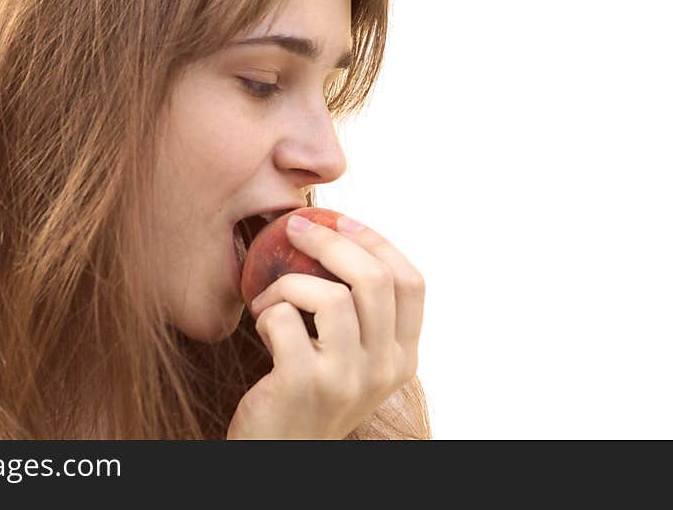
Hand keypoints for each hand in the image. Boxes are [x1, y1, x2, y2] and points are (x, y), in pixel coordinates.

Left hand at [226, 214, 424, 438]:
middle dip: (330, 240)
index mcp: (402, 357)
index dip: (377, 242)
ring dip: (288, 283)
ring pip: (330, 296)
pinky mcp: (305, 384)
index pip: (411, 282)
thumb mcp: (352, 360)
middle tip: (294, 227)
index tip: (341, 219)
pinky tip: (261, 326)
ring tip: (269, 299)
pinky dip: (266, 311)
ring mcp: (348, 379)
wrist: (280, 453)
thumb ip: (361, 317)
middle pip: (375, 279)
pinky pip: (285, 318)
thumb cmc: (308, 394)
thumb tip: (340, 238)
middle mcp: (385, 369)